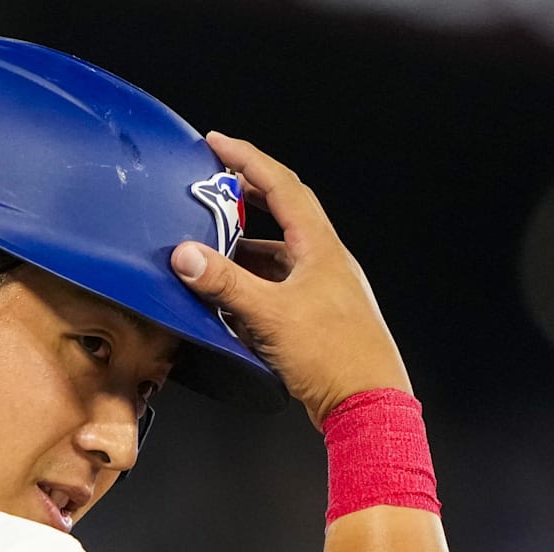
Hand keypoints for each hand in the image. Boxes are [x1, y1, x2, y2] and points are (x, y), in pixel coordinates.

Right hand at [172, 133, 411, 429]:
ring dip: (243, 248)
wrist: (368, 404)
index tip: (216, 144)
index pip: (282, 187)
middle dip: (244, 198)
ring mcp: (322, 289)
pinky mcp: (316, 317)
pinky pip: (277, 287)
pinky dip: (251, 284)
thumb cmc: (333, 355)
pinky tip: (229, 299)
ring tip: (209, 246)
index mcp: (320, 248)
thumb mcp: (270, 315)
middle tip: (209, 188)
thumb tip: (186, 255)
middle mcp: (324, 262)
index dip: (247, 160)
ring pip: (277, 255)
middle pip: (282, 214)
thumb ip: (225, 283)